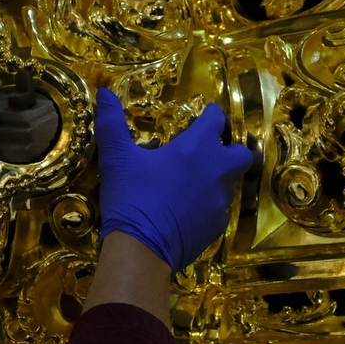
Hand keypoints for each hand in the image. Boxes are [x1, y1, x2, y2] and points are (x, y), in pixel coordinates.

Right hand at [95, 88, 253, 271]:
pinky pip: (218, 211)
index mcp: (198, 147)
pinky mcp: (217, 227)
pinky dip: (206, 208)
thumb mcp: (116, 158)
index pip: (216, 119)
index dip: (211, 114)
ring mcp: (220, 202)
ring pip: (229, 184)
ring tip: (190, 185)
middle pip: (241, 154)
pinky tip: (186, 213)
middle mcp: (217, 171)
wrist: (142, 251)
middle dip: (230, 150)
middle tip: (208, 153)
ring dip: (216, 180)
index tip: (205, 114)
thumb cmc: (131, 197)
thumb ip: (111, 122)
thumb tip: (103, 92)